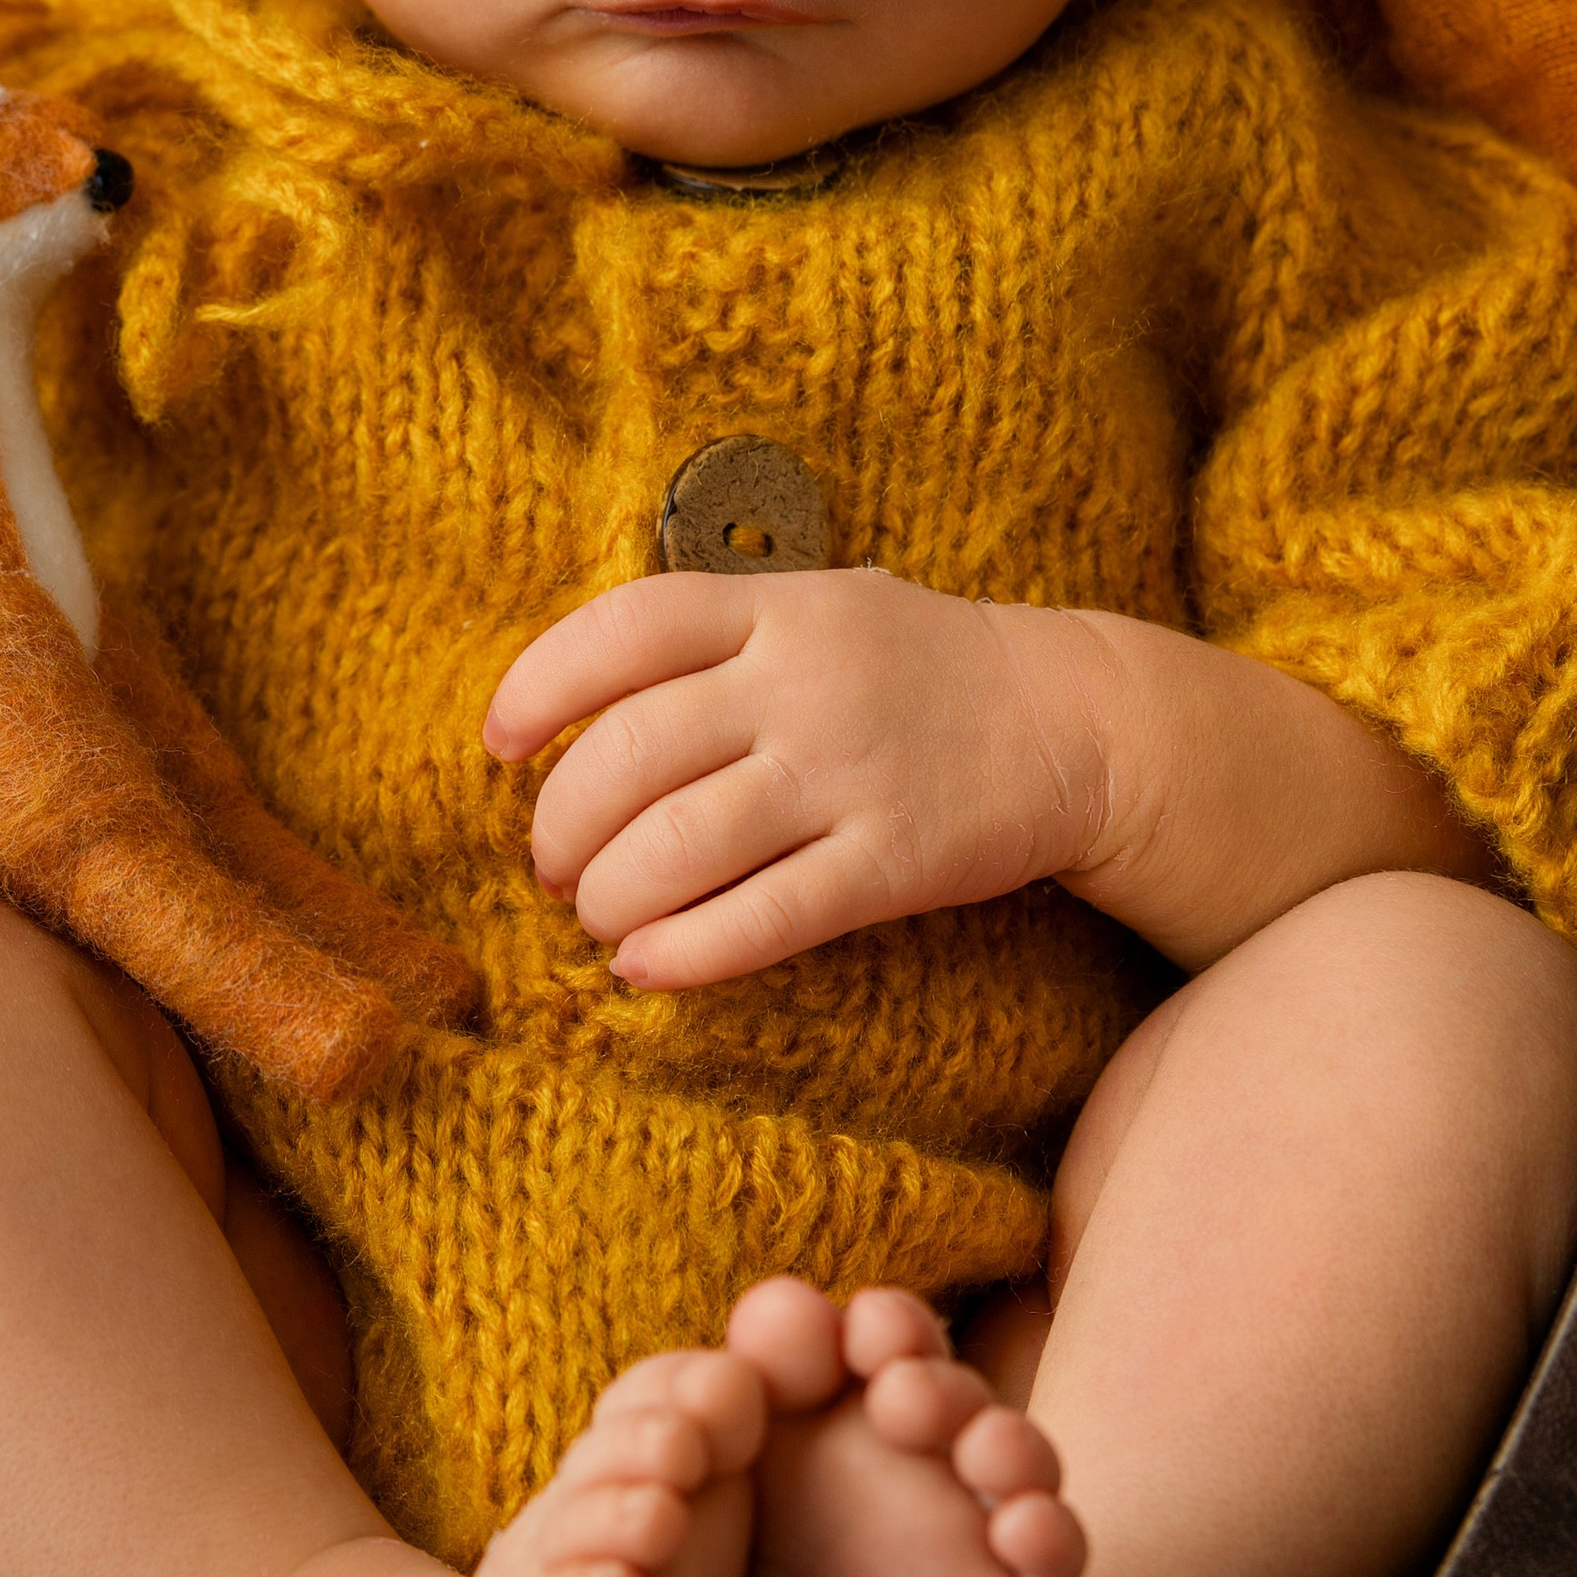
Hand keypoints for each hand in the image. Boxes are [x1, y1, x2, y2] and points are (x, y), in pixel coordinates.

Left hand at [484, 569, 1496, 990]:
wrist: (1078, 720)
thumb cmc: (914, 670)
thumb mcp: (819, 609)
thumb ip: (711, 640)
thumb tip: (565, 705)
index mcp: (775, 608)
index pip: (622, 631)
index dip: (539, 687)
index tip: (498, 745)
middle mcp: (804, 682)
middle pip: (629, 755)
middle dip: (561, 826)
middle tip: (551, 864)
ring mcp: (850, 772)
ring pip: (679, 846)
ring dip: (608, 897)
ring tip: (597, 917)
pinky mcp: (895, 861)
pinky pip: (763, 919)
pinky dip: (685, 952)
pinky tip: (646, 968)